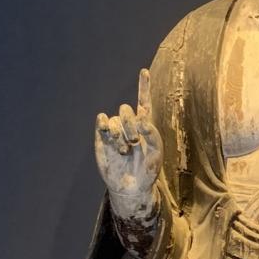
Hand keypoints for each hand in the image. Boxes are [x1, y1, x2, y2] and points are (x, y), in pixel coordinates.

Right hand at [94, 67, 162, 217]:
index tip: (144, 72)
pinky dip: (104, 124)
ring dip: (119, 134)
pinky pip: (101, 122)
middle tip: (134, 142)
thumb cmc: (148, 170)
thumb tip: (140, 118)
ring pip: (114, 119)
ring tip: (124, 150)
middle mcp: (129, 125)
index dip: (143, 86)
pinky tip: (106, 131)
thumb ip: (152, 133)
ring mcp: (115, 131)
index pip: (144, 101)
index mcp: (145, 125)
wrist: (131, 187)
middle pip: (126, 109)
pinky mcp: (102, 138)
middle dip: (130, 124)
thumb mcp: (156, 152)